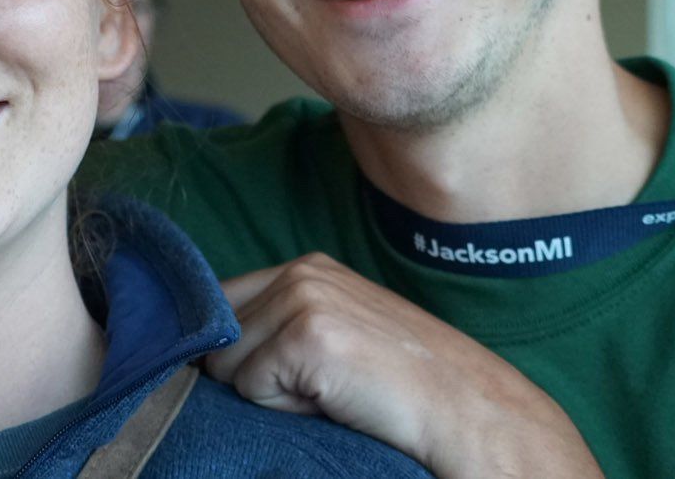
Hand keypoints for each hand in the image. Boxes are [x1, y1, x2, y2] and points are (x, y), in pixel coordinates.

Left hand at [204, 253, 602, 477]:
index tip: (268, 373)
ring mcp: (303, 299)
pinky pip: (250, 388)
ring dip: (268, 394)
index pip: (220, 301)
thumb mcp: (341, 330)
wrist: (466, 408)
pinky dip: (284, 408)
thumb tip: (207, 350)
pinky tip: (335, 400)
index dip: (229, 346)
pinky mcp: (305, 336)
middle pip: (216, 336)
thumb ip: (282, 323)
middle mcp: (301, 272)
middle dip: (251, 374)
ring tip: (330, 393)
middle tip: (319, 386)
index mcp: (308, 267)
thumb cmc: (402, 384)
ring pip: (226, 365)